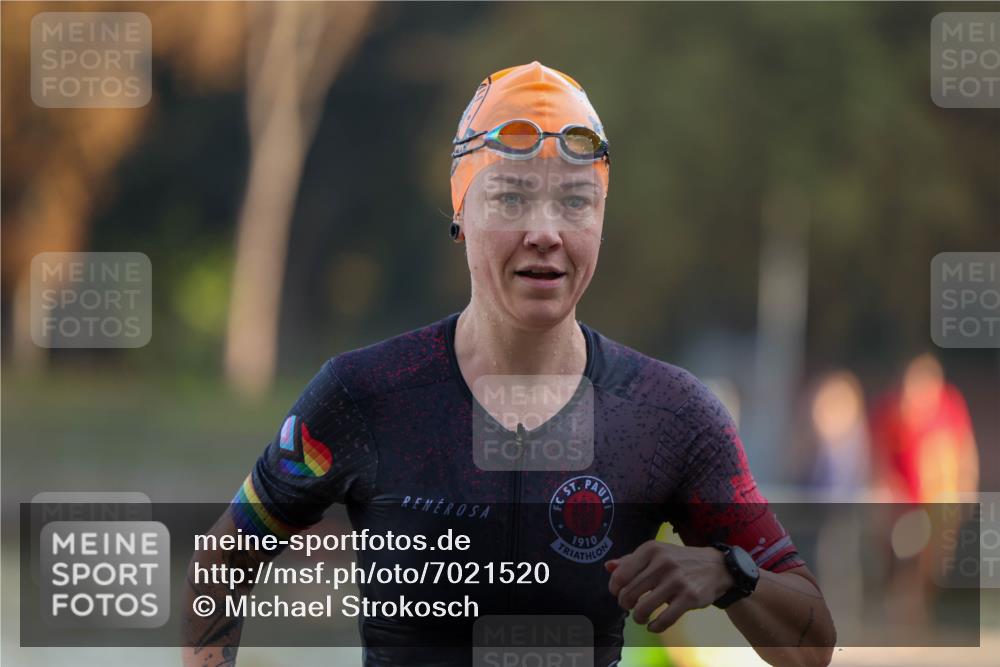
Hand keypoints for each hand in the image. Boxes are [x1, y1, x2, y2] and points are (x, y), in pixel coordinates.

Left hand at [606, 541, 734, 632]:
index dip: (615, 589)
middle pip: (629, 593)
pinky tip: (653, 625)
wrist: (715, 566)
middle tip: (630, 607)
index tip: (619, 593)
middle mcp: (663, 562)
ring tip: (641, 617)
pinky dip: (654, 627)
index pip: (620, 575)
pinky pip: (664, 619)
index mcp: (650, 549)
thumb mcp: (655, 553)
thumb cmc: (678, 561)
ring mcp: (677, 580)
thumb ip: (630, 560)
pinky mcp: (690, 597)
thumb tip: (608, 566)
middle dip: (625, 605)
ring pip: (644, 609)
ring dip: (638, 618)